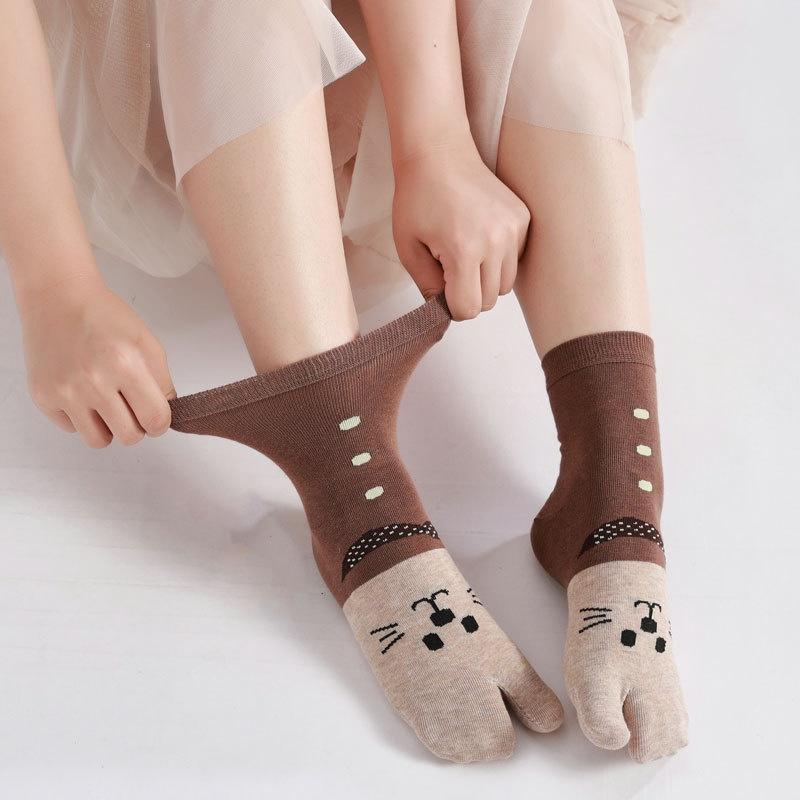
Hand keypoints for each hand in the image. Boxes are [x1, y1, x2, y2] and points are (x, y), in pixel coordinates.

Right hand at [18, 274, 174, 447]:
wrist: (59, 298)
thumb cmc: (104, 317)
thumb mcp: (147, 343)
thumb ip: (162, 382)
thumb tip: (165, 415)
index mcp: (125, 365)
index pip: (155, 420)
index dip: (160, 422)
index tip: (155, 416)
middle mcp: (93, 381)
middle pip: (129, 437)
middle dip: (136, 426)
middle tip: (131, 407)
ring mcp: (65, 391)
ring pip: (99, 441)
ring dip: (109, 428)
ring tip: (107, 403)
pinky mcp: (43, 397)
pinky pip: (72, 429)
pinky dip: (82, 418)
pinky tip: (83, 392)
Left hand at [392, 136, 530, 319]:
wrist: (439, 153)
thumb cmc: (418, 197)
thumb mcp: (408, 248)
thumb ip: (426, 286)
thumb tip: (444, 309)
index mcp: (464, 251)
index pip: (468, 308)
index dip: (452, 305)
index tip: (441, 287)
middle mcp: (496, 242)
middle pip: (489, 301)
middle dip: (468, 293)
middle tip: (449, 267)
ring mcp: (513, 229)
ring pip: (505, 285)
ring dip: (485, 279)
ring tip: (465, 253)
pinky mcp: (522, 219)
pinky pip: (515, 260)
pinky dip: (498, 259)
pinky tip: (479, 237)